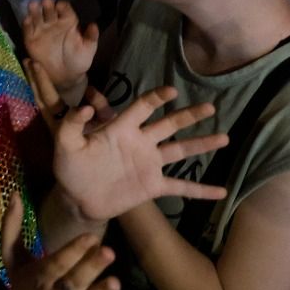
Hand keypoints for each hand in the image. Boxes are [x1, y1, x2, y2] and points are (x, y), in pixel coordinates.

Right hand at [0, 192, 143, 289]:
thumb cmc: (24, 287)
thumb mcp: (12, 259)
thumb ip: (11, 228)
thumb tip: (15, 194)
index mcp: (40, 278)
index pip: (56, 264)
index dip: (73, 251)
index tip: (91, 236)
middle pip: (74, 283)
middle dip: (91, 268)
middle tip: (109, 251)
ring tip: (116, 282)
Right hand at [22, 0, 96, 98]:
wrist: (65, 76)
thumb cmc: (78, 60)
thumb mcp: (88, 49)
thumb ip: (91, 37)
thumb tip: (94, 25)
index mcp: (68, 22)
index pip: (64, 10)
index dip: (62, 6)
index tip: (60, 6)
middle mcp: (53, 23)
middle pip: (49, 10)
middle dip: (48, 5)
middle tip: (46, 1)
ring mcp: (41, 30)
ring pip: (37, 17)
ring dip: (35, 11)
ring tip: (33, 5)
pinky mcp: (31, 40)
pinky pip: (28, 30)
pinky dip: (26, 25)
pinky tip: (27, 20)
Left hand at [50, 76, 228, 222]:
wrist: (76, 198)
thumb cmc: (69, 167)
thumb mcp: (65, 143)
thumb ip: (72, 124)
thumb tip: (85, 107)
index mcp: (121, 128)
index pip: (142, 108)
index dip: (156, 98)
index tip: (172, 91)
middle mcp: (140, 142)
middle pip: (169, 125)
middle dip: (189, 115)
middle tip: (210, 106)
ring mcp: (149, 164)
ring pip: (180, 151)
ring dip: (202, 144)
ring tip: (225, 138)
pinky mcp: (153, 186)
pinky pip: (181, 187)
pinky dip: (201, 190)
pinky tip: (222, 191)